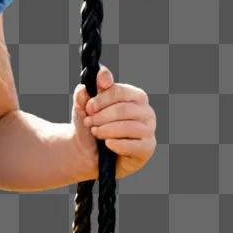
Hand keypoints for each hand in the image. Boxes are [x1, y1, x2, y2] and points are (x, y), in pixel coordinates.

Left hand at [71, 65, 156, 180]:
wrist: (88, 151)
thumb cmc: (91, 124)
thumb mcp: (83, 107)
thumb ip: (85, 93)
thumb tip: (93, 81)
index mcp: (134, 96)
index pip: (119, 91)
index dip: (100, 99)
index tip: (88, 108)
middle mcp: (146, 111)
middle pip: (123, 109)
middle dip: (101, 116)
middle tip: (89, 122)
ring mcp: (149, 130)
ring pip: (128, 127)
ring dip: (106, 130)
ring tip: (95, 132)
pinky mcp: (147, 148)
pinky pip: (133, 145)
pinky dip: (117, 144)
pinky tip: (108, 143)